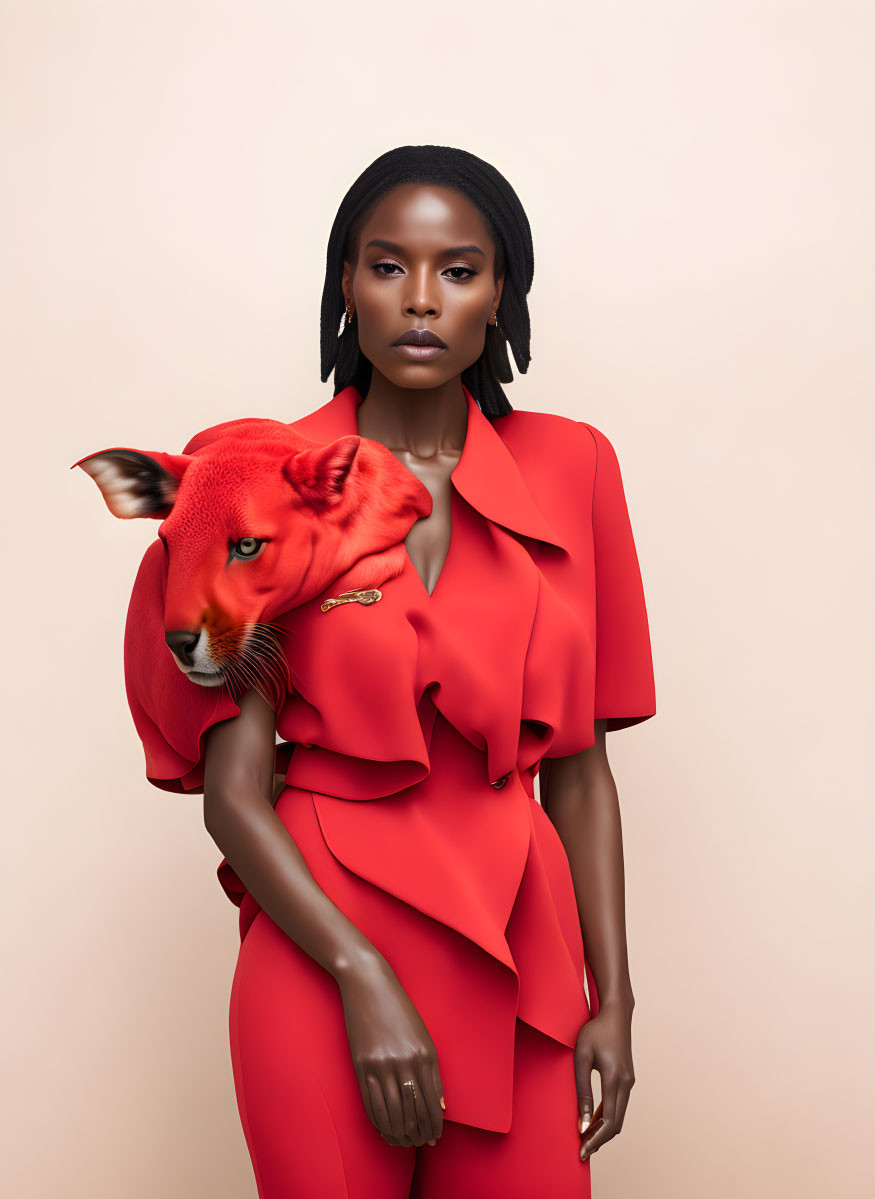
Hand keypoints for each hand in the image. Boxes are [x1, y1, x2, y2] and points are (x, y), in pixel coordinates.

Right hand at [338, 958, 445, 1147]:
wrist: (368, 985)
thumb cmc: (398, 1009)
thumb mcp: (422, 1036)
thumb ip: (432, 1072)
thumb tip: (440, 1106)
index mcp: (425, 1055)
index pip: (433, 1103)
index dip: (434, 1125)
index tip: (435, 1138)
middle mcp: (406, 1062)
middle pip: (414, 1112)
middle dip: (419, 1133)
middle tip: (420, 1144)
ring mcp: (382, 1065)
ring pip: (394, 1113)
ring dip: (400, 1133)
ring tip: (403, 1141)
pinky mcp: (362, 1066)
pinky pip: (372, 1104)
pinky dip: (380, 1123)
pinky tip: (385, 1130)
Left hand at [574, 999, 634, 1161]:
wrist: (615, 1014)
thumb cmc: (595, 1032)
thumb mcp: (581, 1057)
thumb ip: (582, 1090)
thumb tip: (582, 1124)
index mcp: (614, 1078)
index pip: (608, 1121)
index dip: (595, 1140)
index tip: (581, 1152)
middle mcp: (626, 1083)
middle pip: (616, 1124)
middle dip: (599, 1140)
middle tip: (581, 1151)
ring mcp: (629, 1082)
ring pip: (619, 1117)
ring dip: (603, 1131)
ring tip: (585, 1141)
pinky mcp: (627, 1079)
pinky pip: (618, 1106)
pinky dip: (607, 1119)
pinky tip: (593, 1123)